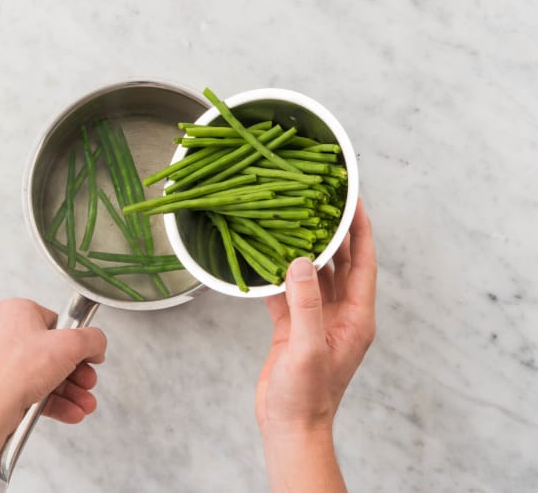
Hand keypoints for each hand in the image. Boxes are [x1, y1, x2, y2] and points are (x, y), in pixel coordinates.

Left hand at [0, 298, 107, 433]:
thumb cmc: (16, 371)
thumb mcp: (70, 345)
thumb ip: (92, 339)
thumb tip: (97, 344)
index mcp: (16, 311)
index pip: (57, 322)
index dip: (77, 341)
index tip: (88, 355)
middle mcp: (4, 333)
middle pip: (53, 353)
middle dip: (77, 373)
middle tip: (89, 382)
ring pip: (44, 375)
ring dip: (70, 391)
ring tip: (85, 404)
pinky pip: (31, 391)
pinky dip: (53, 402)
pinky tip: (71, 412)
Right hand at [255, 199, 376, 491]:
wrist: (290, 427)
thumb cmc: (306, 396)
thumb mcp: (308, 348)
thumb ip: (305, 304)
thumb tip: (302, 262)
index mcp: (356, 317)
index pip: (363, 263)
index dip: (360, 231)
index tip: (353, 201)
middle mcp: (340, 315)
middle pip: (341, 264)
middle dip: (333, 234)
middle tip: (320, 203)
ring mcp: (317, 321)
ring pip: (314, 276)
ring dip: (305, 252)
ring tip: (291, 223)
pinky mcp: (294, 329)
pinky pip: (289, 294)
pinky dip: (278, 277)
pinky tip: (264, 261)